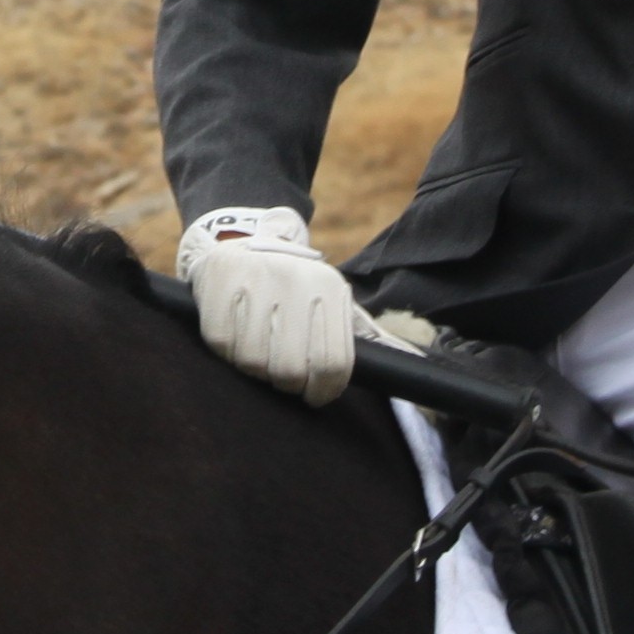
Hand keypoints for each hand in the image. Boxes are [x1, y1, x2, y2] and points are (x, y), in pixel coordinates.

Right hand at [179, 206, 357, 405]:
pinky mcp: (219, 283)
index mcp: (329, 287)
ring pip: (253, 362)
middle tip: (283, 376)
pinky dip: (228, 351)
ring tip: (259, 351)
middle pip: (290, 370)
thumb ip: (369, 334)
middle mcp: (294, 280)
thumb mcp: (334, 299)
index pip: (333, 363)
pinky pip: (223, 345)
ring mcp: (254, 280)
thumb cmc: (296, 283)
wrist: (244, 237)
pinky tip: (236, 334)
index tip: (314, 395)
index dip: (323, 391)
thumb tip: (415, 359)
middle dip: (286, 384)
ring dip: (255, 368)